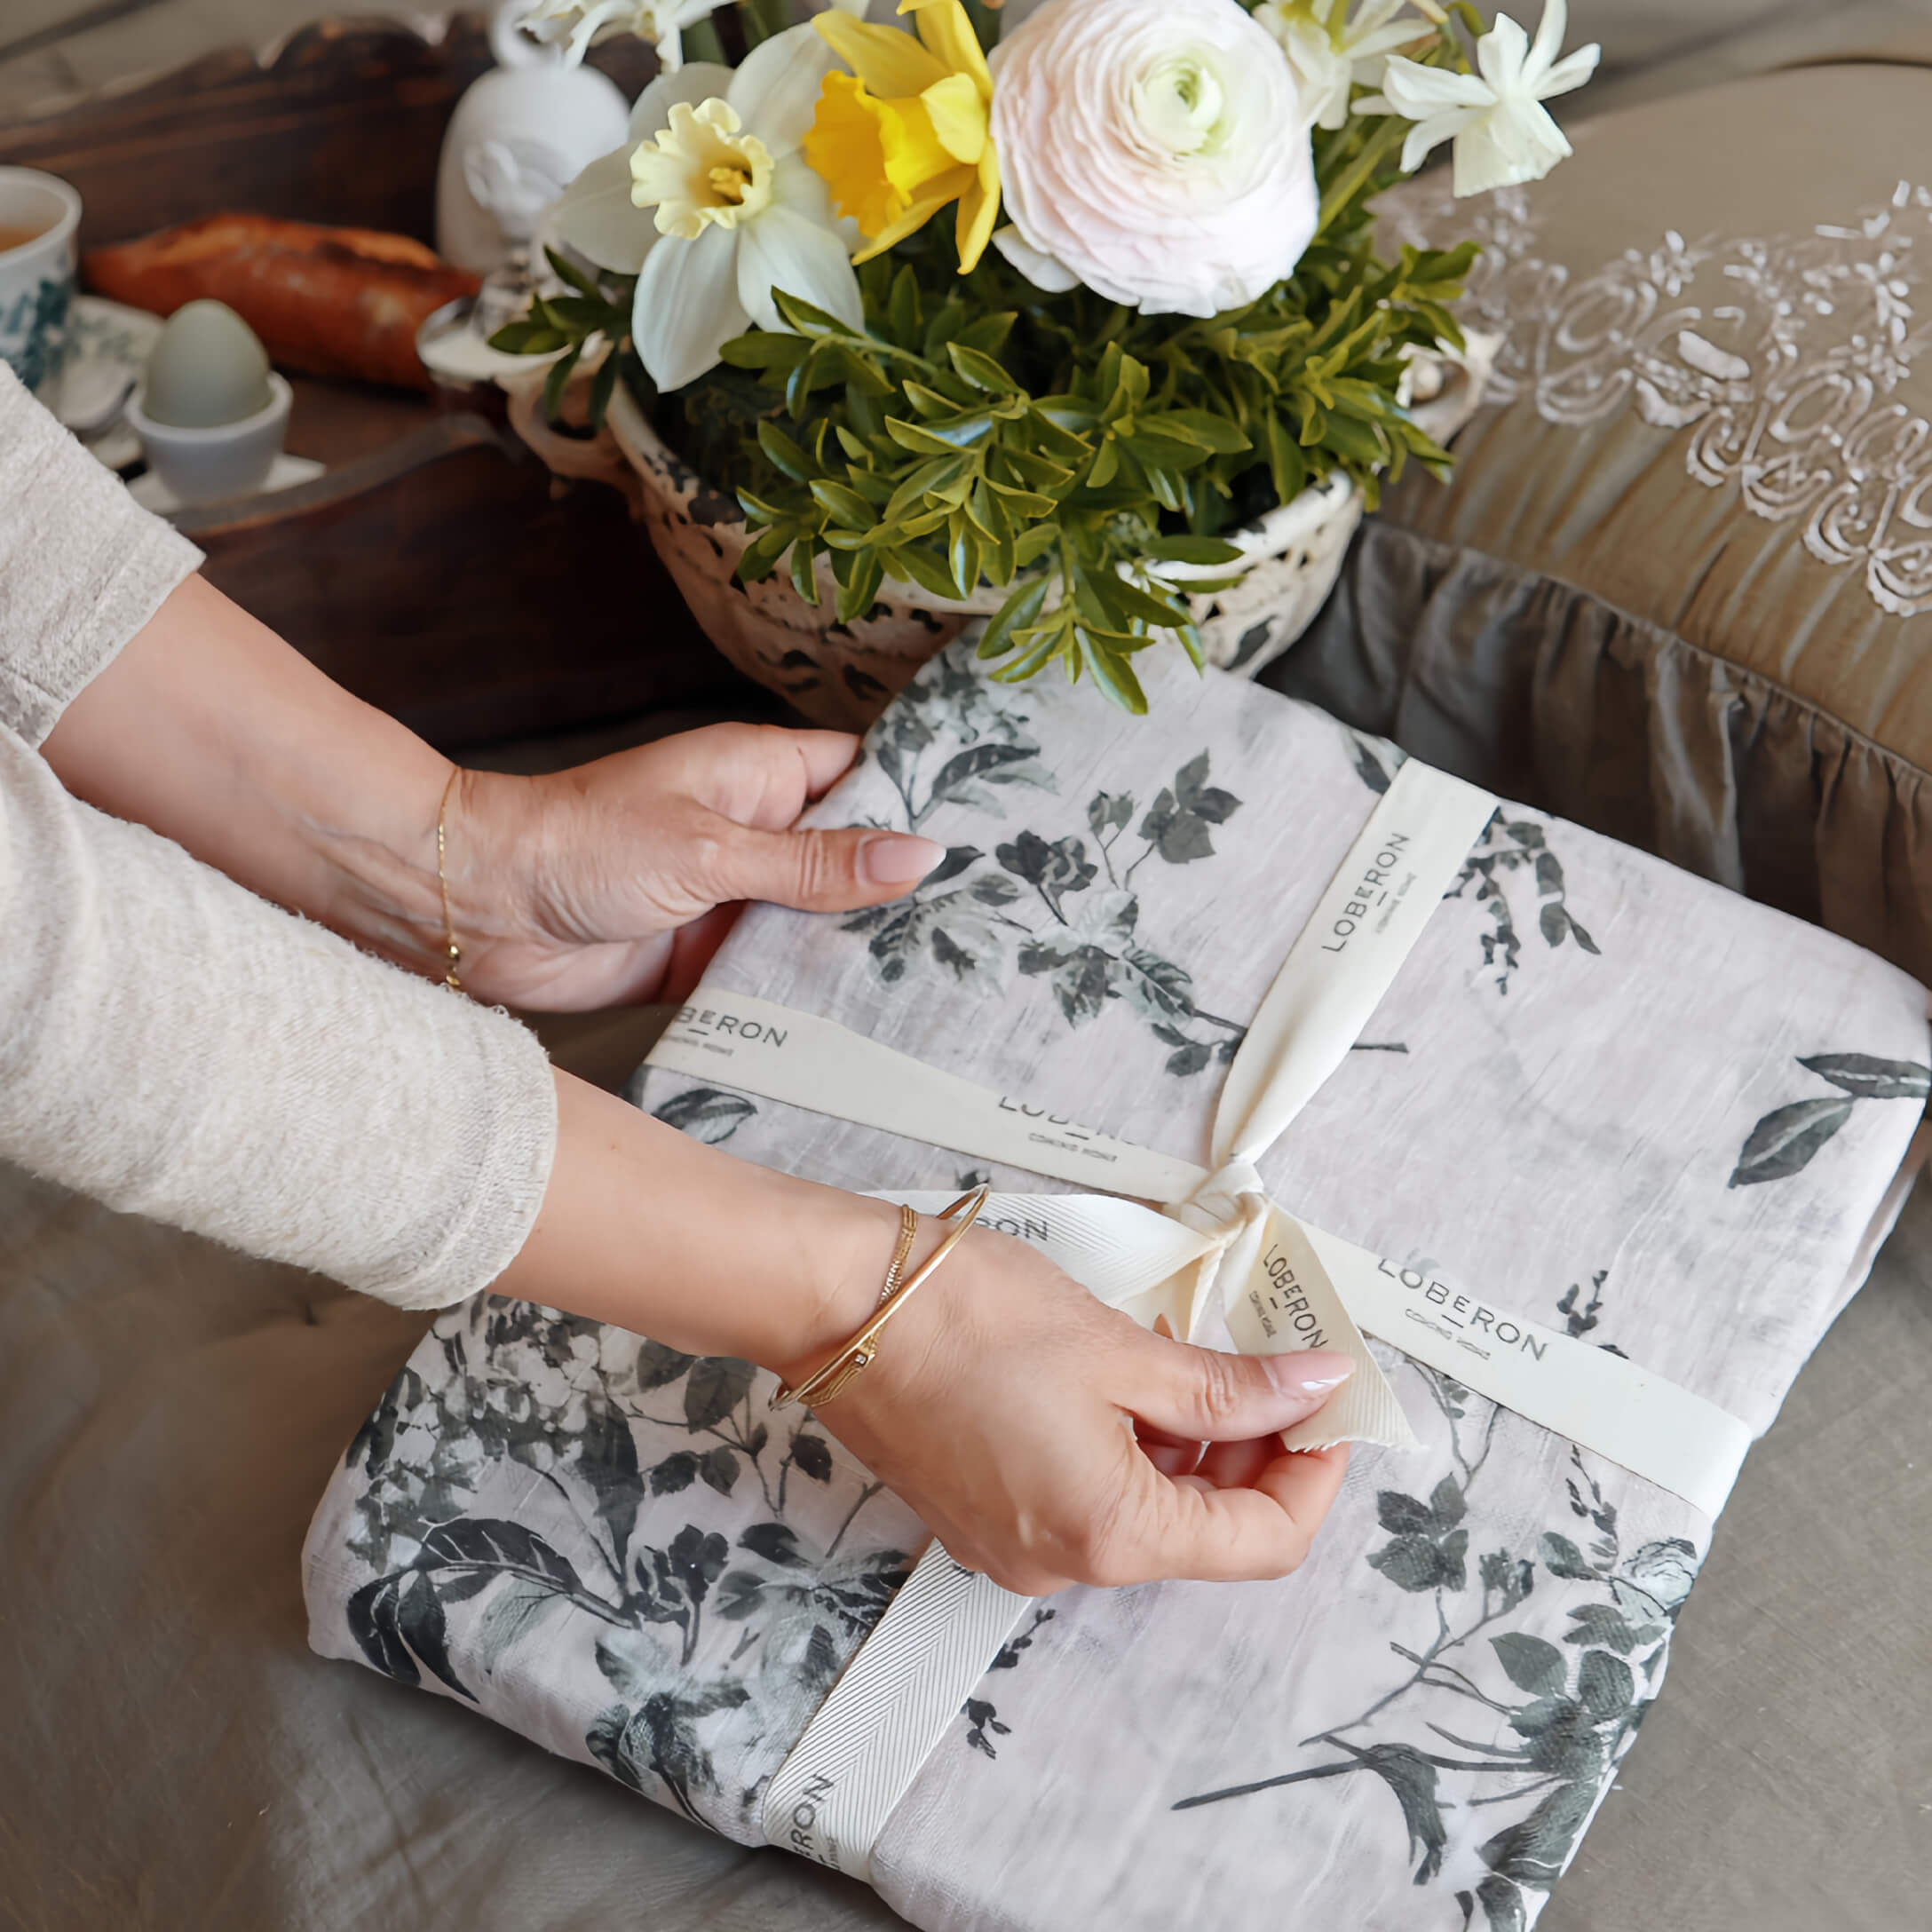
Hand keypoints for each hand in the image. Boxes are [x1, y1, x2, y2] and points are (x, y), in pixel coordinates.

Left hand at [451, 724, 945, 1009]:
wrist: (480, 909)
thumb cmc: (581, 843)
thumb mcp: (711, 847)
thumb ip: (815, 863)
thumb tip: (919, 855)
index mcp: (762, 775)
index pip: (866, 776)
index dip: (923, 801)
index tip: (996, 833)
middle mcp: (757, 834)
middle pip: (854, 860)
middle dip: (907, 892)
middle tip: (994, 925)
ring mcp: (734, 899)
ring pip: (822, 925)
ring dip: (862, 953)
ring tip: (952, 983)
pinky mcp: (708, 958)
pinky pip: (776, 978)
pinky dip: (809, 999)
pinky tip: (867, 1025)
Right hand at [781, 1218, 1354, 1595]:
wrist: (838, 1306)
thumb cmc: (967, 1318)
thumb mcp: (1121, 1350)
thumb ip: (1230, 1387)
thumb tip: (1315, 1389)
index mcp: (1108, 1534)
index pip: (1263, 1541)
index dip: (1313, 1472)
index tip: (1328, 1405)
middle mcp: (1062, 1566)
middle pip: (1203, 1534)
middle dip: (1254, 1456)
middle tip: (1273, 1369)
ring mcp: (1015, 1549)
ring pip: (1145, 1516)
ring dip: (1190, 1450)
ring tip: (1191, 1361)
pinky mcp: (983, 1518)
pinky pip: (1086, 1503)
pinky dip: (1127, 1452)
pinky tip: (1128, 1382)